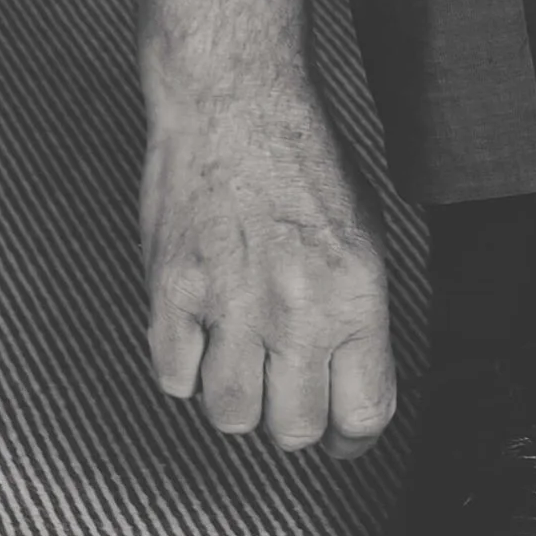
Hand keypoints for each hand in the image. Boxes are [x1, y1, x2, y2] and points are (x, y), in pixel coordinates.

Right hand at [137, 0, 397, 458]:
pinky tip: (200, 335)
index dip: (354, 437)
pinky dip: (186, 368)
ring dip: (239, 399)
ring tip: (243, 362)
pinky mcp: (172, 294)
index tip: (342, 435)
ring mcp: (229, 306)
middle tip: (287, 392)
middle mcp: (295, 309)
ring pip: (232, 417)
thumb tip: (351, 373)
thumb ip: (357, 309)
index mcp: (354, 293)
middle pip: (295, 430)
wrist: (234, 98)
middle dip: (294, 420)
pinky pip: (175, 380)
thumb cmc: (301, 155)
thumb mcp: (364, 230)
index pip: (364, 412)